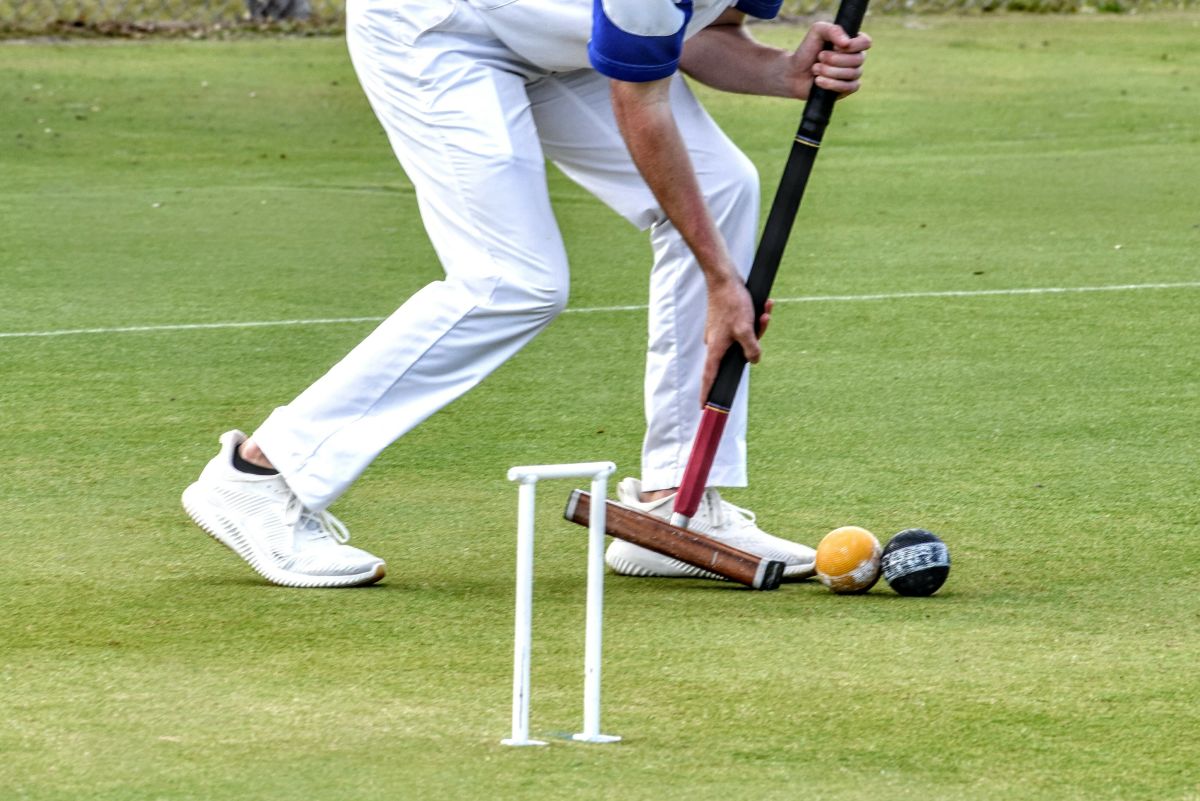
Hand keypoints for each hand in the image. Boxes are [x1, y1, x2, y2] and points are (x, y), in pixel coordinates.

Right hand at [701, 281, 774, 404]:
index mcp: (716, 349)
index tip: (704, 408)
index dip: (707, 393)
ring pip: (744, 340)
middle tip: (763, 319)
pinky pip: (744, 329)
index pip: (710, 377)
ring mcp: (721, 334)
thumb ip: (751, 348)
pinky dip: (755, 320)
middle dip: (755, 344)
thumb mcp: (746, 328)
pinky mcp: (727, 323)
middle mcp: (716, 344)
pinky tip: (765, 307)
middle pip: (737, 356)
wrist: (725, 278)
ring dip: (758, 327)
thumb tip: (754, 360)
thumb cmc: (733, 302)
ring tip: (765, 310)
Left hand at [791, 22, 871, 99]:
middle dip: (835, 59)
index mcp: (852, 43)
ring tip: (815, 68)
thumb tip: (846, 43)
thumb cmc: (807, 50)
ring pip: (853, 73)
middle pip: (858, 59)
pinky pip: (849, 87)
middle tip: (819, 57)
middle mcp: (856, 58)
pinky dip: (832, 84)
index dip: (853, 45)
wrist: (794, 72)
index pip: (865, 42)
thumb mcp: (817, 32)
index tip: (835, 46)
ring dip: (830, 71)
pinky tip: (818, 81)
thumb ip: (833, 30)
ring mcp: (853, 74)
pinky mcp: (847, 89)